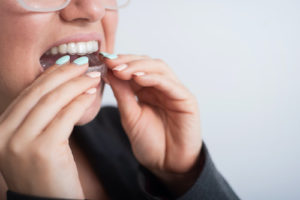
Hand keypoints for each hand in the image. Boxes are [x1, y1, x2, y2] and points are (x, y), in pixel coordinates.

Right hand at [0, 61, 99, 197]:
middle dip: (64, 74)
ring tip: (92, 78)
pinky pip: (66, 117)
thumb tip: (55, 84)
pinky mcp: (43, 150)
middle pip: (38, 93)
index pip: (26, 94)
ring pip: (53, 101)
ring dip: (76, 85)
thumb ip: (36, 118)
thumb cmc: (47, 175)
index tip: (66, 64)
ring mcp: (20, 143)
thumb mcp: (32, 144)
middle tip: (84, 65)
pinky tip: (91, 95)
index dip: (48, 75)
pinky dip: (81, 102)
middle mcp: (3, 136)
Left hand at [102, 54, 201, 194]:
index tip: (101, 60)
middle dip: (127, 60)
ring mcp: (175, 91)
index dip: (118, 62)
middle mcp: (161, 87)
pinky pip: (170, 84)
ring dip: (138, 66)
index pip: (134, 67)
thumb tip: (108, 71)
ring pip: (159, 68)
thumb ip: (122, 93)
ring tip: (120, 69)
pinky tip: (138, 77)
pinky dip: (154, 78)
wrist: (167, 165)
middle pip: (146, 63)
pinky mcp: (186, 99)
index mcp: (147, 89)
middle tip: (109, 62)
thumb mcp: (130, 116)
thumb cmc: (150, 142)